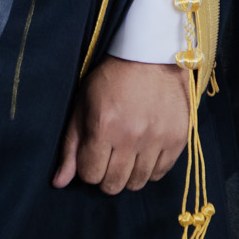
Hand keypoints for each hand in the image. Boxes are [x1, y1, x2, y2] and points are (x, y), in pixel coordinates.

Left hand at [52, 58, 189, 193]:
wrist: (152, 54)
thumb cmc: (111, 78)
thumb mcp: (83, 104)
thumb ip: (71, 145)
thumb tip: (59, 183)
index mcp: (103, 126)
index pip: (90, 175)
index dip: (88, 167)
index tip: (93, 153)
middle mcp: (131, 136)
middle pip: (113, 184)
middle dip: (106, 176)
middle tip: (109, 158)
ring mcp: (157, 138)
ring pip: (137, 182)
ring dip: (128, 174)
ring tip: (127, 155)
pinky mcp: (178, 137)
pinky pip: (161, 173)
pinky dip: (151, 168)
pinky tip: (145, 153)